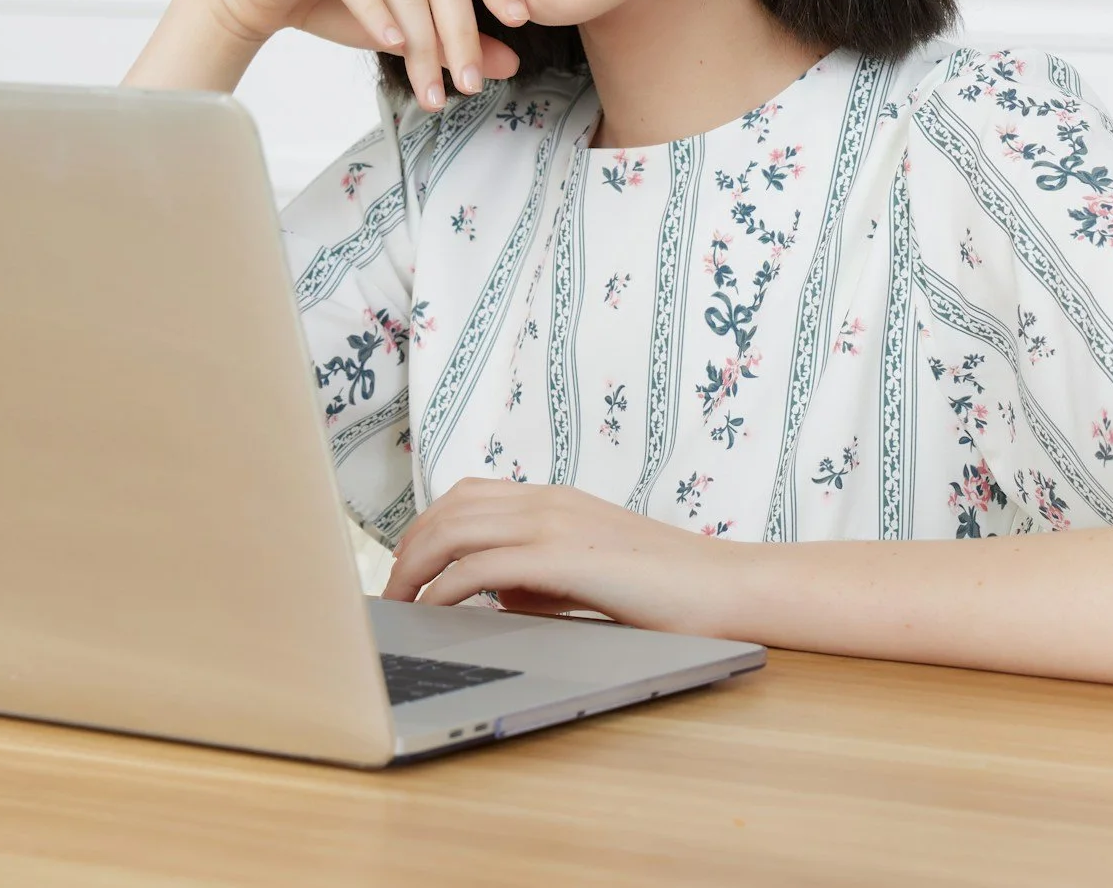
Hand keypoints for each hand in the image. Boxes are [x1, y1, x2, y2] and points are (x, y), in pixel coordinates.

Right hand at [198, 0, 532, 110]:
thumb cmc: (335, 1)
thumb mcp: (402, 27)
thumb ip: (452, 40)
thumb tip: (510, 64)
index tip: (521, 22)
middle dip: (461, 34)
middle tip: (470, 84)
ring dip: (422, 44)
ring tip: (430, 89)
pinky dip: (379, 15)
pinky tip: (392, 46)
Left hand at [381, 479, 751, 637]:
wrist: (724, 587)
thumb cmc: (664, 590)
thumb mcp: (588, 573)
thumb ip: (538, 575)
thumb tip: (491, 594)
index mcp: (553, 500)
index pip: (465, 498)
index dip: (423, 531)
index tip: (403, 571)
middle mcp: (547, 502)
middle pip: (448, 510)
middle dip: (406, 551)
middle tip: (387, 597)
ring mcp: (555, 525)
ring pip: (454, 531)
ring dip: (414, 569)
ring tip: (397, 607)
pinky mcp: (564, 558)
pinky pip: (482, 568)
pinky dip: (445, 590)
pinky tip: (434, 614)